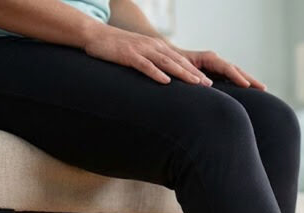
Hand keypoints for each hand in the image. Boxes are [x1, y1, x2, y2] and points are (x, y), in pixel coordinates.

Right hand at [84, 25, 211, 85]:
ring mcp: (141, 50)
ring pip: (166, 62)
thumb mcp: (138, 53)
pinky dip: (156, 73)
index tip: (207, 82)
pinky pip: (145, 65)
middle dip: (194, 74)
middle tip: (208, 85)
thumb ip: (151, 62)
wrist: (94, 34)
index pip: (180, 60)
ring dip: (182, 73)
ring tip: (195, 83)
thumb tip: (164, 78)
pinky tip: (166, 81)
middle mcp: (152, 47)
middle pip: (178, 61)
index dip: (194, 71)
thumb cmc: (117, 47)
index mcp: (156, 47)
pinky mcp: (128, 55)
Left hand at [176, 48, 266, 90]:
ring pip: (236, 73)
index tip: (246, 85)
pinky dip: (241, 82)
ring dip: (249, 80)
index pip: (226, 67)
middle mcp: (215, 61)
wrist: (168, 59)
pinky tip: (250, 91)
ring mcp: (216, 67)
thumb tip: (206, 85)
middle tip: (263, 88)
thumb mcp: (181, 70)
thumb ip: (192, 76)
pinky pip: (232, 77)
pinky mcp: (216, 73)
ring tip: (262, 90)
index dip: (236, 76)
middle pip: (236, 69)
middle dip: (249, 78)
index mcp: (208, 58)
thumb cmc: (172, 64)